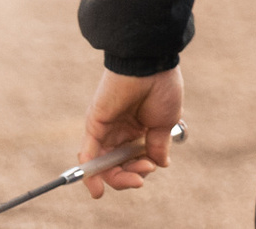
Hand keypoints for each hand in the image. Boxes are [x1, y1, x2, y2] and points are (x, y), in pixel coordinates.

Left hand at [80, 67, 180, 197]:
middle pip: (118, 165)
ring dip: (116, 179)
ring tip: (133, 180)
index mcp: (140, 129)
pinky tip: (98, 189)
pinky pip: (89, 154)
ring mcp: (106, 130)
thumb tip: (161, 164)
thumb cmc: (163, 88)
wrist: (149, 65)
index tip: (153, 167)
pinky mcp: (94, 126)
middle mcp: (121, 132)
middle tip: (141, 178)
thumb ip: (158, 145)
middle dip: (130, 176)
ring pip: (104, 165)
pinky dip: (90, 173)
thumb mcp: (166, 122)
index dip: (142, 168)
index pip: (135, 158)